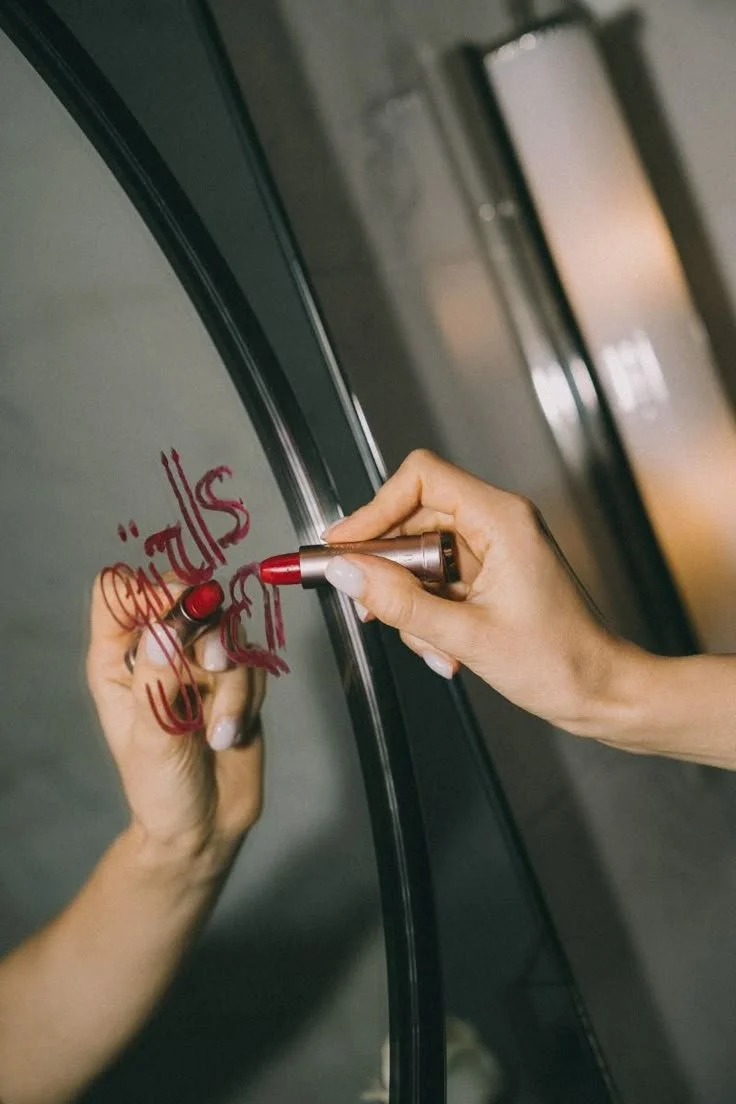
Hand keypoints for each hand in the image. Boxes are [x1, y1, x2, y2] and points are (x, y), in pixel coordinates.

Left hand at [85, 577, 265, 875]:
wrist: (205, 825)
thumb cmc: (159, 788)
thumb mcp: (151, 736)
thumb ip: (159, 677)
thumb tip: (167, 625)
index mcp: (117, 657)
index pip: (121, 593)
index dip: (149, 592)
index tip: (176, 616)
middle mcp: (157, 651)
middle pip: (183, 595)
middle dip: (205, 626)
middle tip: (214, 665)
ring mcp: (198, 663)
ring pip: (226, 628)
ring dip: (231, 678)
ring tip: (218, 729)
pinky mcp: (236, 679)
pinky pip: (252, 661)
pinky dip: (247, 698)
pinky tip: (229, 735)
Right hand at [324, 450, 622, 734]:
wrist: (602, 691)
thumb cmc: (559, 662)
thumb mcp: (467, 636)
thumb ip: (400, 603)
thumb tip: (345, 573)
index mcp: (502, 519)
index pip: (421, 478)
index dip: (375, 508)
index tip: (344, 546)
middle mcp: (497, 523)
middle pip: (413, 518)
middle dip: (387, 568)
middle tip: (368, 606)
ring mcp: (493, 549)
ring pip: (419, 555)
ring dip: (410, 603)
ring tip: (429, 646)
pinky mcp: (489, 575)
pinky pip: (436, 580)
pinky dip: (427, 614)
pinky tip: (443, 650)